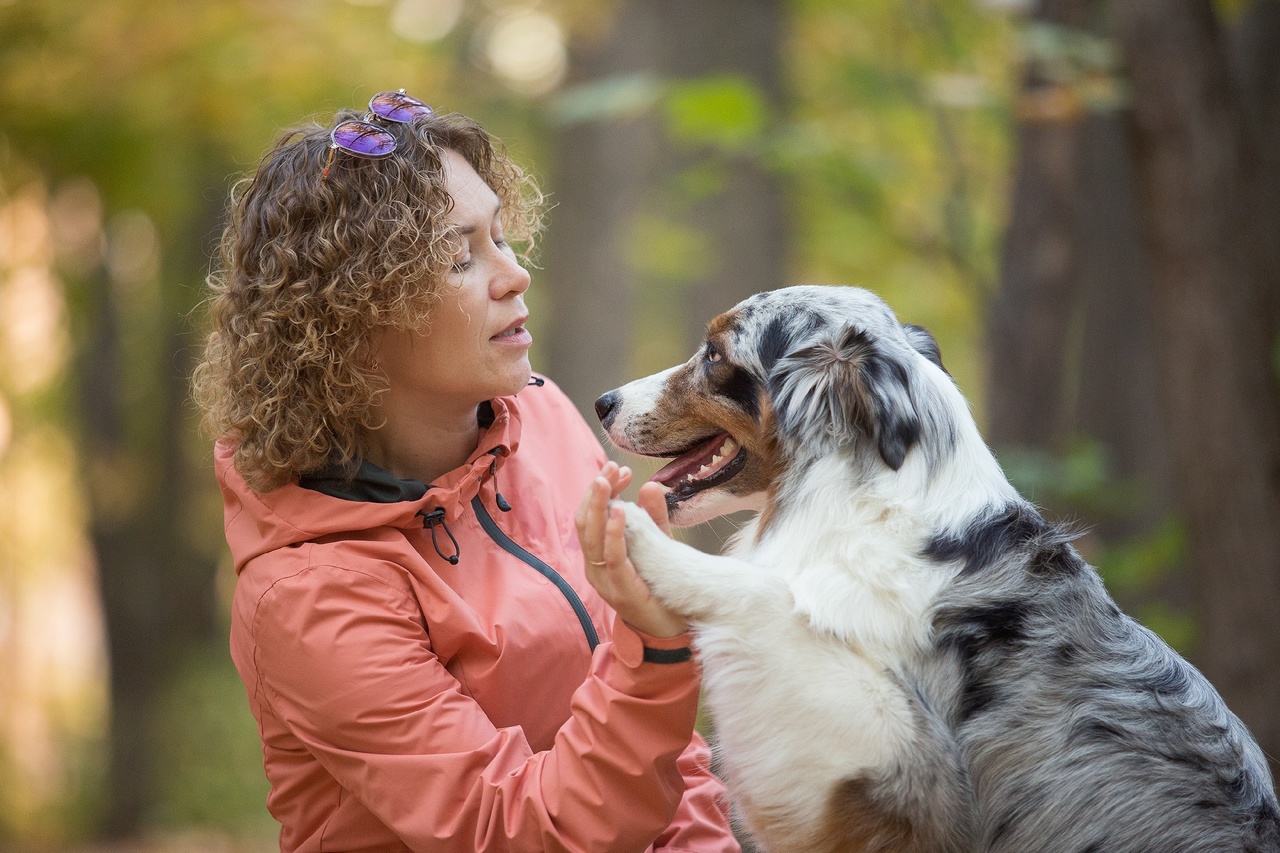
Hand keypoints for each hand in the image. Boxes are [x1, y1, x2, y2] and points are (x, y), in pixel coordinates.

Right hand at [576, 463, 686, 638]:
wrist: (670, 627)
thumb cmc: (659, 585)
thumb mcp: (657, 544)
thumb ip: (653, 517)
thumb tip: (650, 484)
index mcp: (598, 554)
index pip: (590, 515)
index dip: (598, 491)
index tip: (617, 469)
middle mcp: (594, 565)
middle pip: (585, 522)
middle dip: (595, 492)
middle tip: (607, 468)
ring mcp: (603, 578)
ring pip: (592, 537)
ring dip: (598, 506)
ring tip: (606, 481)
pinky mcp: (619, 589)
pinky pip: (612, 556)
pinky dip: (614, 532)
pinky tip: (620, 511)